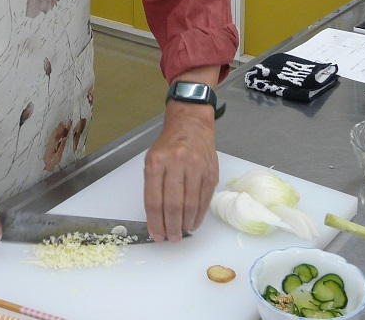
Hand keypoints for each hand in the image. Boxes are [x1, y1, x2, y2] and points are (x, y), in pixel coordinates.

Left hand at [143, 72, 219, 242]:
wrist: (191, 125)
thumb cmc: (168, 145)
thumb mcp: (152, 159)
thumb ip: (153, 185)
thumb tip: (157, 218)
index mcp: (156, 162)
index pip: (154, 200)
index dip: (155, 222)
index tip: (156, 235)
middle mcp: (176, 164)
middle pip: (173, 205)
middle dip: (171, 227)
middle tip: (170, 239)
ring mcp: (196, 168)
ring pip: (190, 204)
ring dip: (185, 224)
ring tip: (181, 233)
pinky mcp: (211, 172)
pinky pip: (205, 199)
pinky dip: (199, 215)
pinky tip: (193, 223)